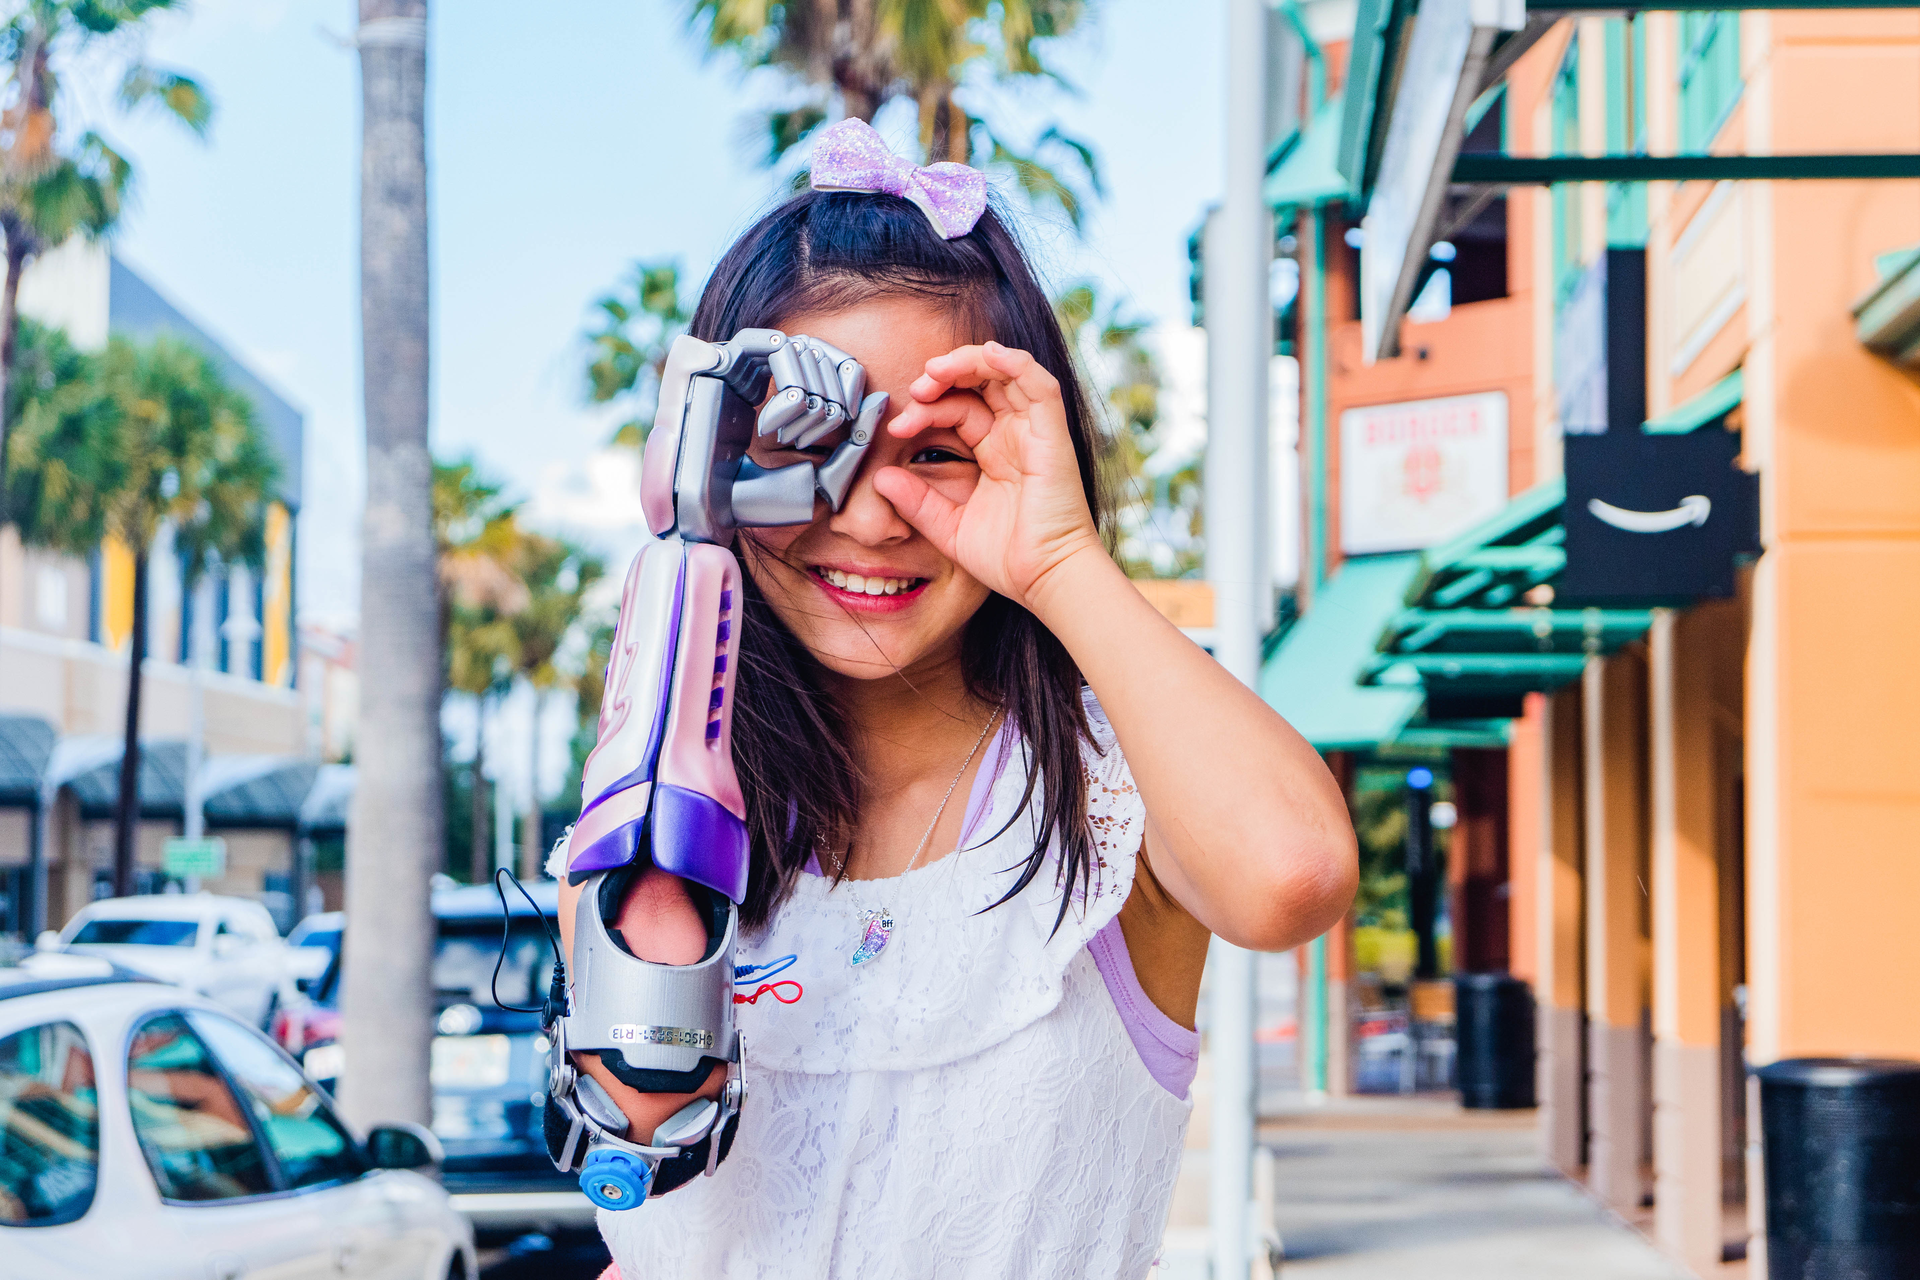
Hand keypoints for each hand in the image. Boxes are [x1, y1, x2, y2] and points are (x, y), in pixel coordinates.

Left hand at [873, 341, 1105, 612]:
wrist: (1044, 580)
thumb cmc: (1006, 558)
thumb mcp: (948, 526)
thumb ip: (916, 501)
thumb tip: (880, 477)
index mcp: (993, 452)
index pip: (958, 408)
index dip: (926, 410)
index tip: (896, 427)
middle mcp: (1014, 435)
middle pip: (980, 382)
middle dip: (944, 376)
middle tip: (916, 389)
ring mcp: (1035, 432)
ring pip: (1007, 373)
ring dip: (969, 362)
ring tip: (935, 371)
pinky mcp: (1052, 435)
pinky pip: (1039, 385)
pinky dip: (1016, 362)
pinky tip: (988, 354)